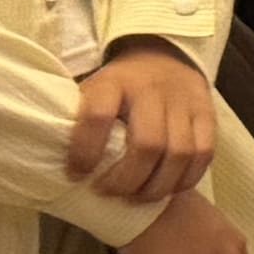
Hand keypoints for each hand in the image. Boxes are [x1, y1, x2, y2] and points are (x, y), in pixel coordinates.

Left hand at [66, 41, 221, 213]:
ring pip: (180, 154)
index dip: (85, 151)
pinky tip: (167, 189)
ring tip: (137, 198)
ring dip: (157, 186)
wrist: (162, 55)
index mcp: (113, 82)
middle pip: (147, 144)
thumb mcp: (90, 90)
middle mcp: (152, 89)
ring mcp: (184, 101)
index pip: (98, 116)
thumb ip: (75, 120)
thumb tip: (46, 162)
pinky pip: (204, 154)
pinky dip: (186, 180)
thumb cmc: (116, 86)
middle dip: (127, 180)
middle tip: (109, 193)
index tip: (76, 175)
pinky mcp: (208, 114)